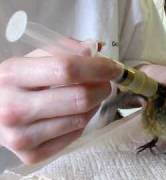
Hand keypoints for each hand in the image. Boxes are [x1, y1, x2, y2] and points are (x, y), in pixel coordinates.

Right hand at [0, 43, 121, 163]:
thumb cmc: (19, 82)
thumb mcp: (34, 58)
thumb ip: (65, 50)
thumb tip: (96, 49)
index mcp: (12, 75)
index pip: (67, 69)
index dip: (98, 68)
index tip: (113, 67)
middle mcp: (13, 108)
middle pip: (79, 98)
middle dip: (102, 88)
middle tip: (106, 83)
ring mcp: (21, 136)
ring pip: (81, 119)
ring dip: (95, 104)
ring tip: (89, 95)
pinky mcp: (31, 155)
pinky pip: (75, 135)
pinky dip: (83, 121)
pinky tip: (76, 112)